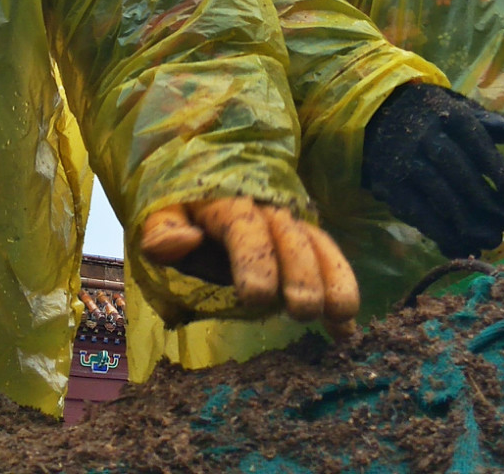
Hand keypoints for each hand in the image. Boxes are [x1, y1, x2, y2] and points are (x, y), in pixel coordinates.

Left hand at [139, 197, 359, 333]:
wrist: (201, 175)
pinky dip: (340, 288)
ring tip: (342, 313)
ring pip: (317, 243)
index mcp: (225, 201)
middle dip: (300, 273)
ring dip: (333, 277)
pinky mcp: (304, 238)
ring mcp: (288, 222)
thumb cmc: (179, 208)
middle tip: (303, 309)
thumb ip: (162, 231)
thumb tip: (188, 241)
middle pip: (288, 236)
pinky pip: (327, 255)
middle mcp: (265, 208)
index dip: (254, 260)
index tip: (257, 297)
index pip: (244, 227)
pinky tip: (345, 328)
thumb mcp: (158, 214)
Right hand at [361, 82, 503, 257]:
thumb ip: (487, 123)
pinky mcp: (391, 186)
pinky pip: (417, 213)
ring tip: (491, 240)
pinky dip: (440, 233)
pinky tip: (461, 247)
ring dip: (467, 222)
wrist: (380, 117)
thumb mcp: (459, 110)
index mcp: (448, 116)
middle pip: (457, 170)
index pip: (476, 142)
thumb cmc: (434, 119)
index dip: (497, 171)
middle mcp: (425, 137)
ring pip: (438, 194)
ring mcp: (406, 162)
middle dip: (486, 200)